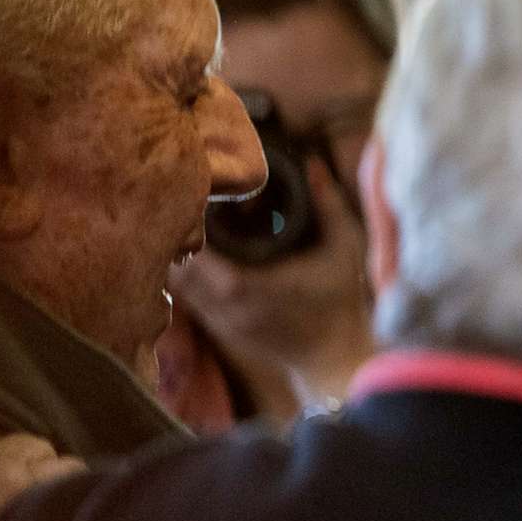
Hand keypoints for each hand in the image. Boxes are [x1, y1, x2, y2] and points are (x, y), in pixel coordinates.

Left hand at [169, 155, 373, 414]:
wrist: (335, 357)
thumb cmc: (342, 301)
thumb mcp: (345, 248)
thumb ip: (329, 204)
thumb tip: (312, 163)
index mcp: (252, 287)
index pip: (198, 257)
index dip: (188, 228)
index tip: (193, 198)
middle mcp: (228, 309)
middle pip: (179, 271)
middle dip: (177, 237)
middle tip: (183, 204)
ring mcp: (222, 324)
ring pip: (178, 287)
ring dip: (178, 258)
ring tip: (184, 224)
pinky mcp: (222, 331)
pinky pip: (189, 300)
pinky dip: (187, 277)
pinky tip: (194, 254)